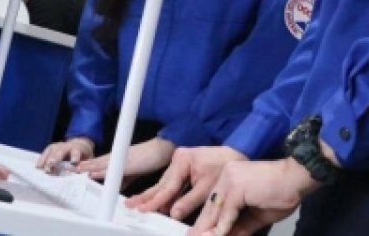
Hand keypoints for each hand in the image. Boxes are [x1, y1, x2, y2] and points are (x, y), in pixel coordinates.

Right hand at [36, 136, 94, 172]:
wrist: (81, 145)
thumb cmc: (84, 156)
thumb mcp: (89, 161)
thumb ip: (86, 169)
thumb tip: (84, 180)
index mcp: (79, 148)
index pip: (77, 151)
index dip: (75, 156)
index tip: (73, 162)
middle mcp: (68, 145)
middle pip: (61, 150)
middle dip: (56, 157)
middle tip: (51, 165)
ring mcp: (59, 145)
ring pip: (52, 150)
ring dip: (47, 159)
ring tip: (42, 168)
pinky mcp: (52, 148)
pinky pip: (46, 152)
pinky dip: (42, 159)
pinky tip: (38, 166)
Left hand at [76, 137, 174, 182]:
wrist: (161, 150)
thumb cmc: (149, 159)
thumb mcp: (134, 172)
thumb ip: (124, 179)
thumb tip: (116, 187)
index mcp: (118, 158)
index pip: (99, 162)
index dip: (87, 165)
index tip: (76, 168)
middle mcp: (117, 157)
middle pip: (96, 161)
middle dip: (83, 165)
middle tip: (68, 168)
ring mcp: (121, 159)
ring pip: (100, 163)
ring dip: (87, 167)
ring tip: (75, 170)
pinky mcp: (127, 163)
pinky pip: (111, 168)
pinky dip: (100, 171)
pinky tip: (91, 173)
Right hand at [125, 145, 243, 220]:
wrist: (237, 154)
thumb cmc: (225, 166)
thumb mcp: (208, 188)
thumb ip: (189, 201)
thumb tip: (174, 214)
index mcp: (182, 160)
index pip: (168, 186)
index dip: (155, 201)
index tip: (144, 209)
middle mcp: (178, 159)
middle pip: (162, 184)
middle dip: (147, 197)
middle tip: (131, 205)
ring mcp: (180, 163)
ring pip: (165, 185)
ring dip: (154, 197)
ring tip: (139, 206)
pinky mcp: (183, 168)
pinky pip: (172, 184)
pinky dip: (166, 195)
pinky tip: (157, 204)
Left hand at [189, 158, 317, 235]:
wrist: (297, 177)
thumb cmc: (281, 193)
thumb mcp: (258, 215)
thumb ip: (241, 226)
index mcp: (227, 180)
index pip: (213, 206)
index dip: (206, 224)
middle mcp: (224, 177)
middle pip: (210, 209)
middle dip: (202, 229)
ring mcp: (229, 180)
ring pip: (215, 211)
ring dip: (208, 231)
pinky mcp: (236, 187)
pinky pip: (227, 213)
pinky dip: (222, 228)